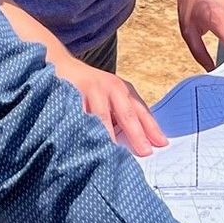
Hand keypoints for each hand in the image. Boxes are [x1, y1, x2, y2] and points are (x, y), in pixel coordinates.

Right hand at [53, 53, 168, 156]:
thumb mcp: (112, 96)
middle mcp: (108, 88)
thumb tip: (143, 146)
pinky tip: (87, 146)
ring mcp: (89, 91)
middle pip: (126, 115)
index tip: (162, 145)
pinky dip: (84, 132)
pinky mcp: (71, 96)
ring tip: (116, 156)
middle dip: (136, 135)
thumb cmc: (92, 88)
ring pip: (102, 118)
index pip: (140, 112)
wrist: (61, 66)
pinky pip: (79, 118)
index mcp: (122, 90)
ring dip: (109, 138)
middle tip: (145, 153)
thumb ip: (126, 116)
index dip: (151, 128)